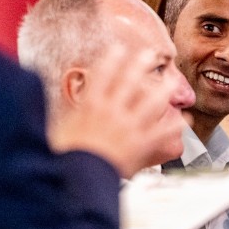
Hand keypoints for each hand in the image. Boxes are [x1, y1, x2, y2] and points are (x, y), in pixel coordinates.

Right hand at [47, 45, 183, 178]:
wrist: (80, 179)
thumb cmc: (65, 158)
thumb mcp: (57, 130)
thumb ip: (61, 116)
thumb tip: (45, 104)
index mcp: (90, 106)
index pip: (103, 75)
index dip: (112, 59)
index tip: (118, 49)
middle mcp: (112, 111)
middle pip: (130, 81)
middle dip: (141, 64)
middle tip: (150, 54)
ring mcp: (129, 127)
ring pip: (152, 101)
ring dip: (164, 89)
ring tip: (173, 80)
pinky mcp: (141, 144)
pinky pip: (163, 132)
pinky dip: (174, 126)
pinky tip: (183, 121)